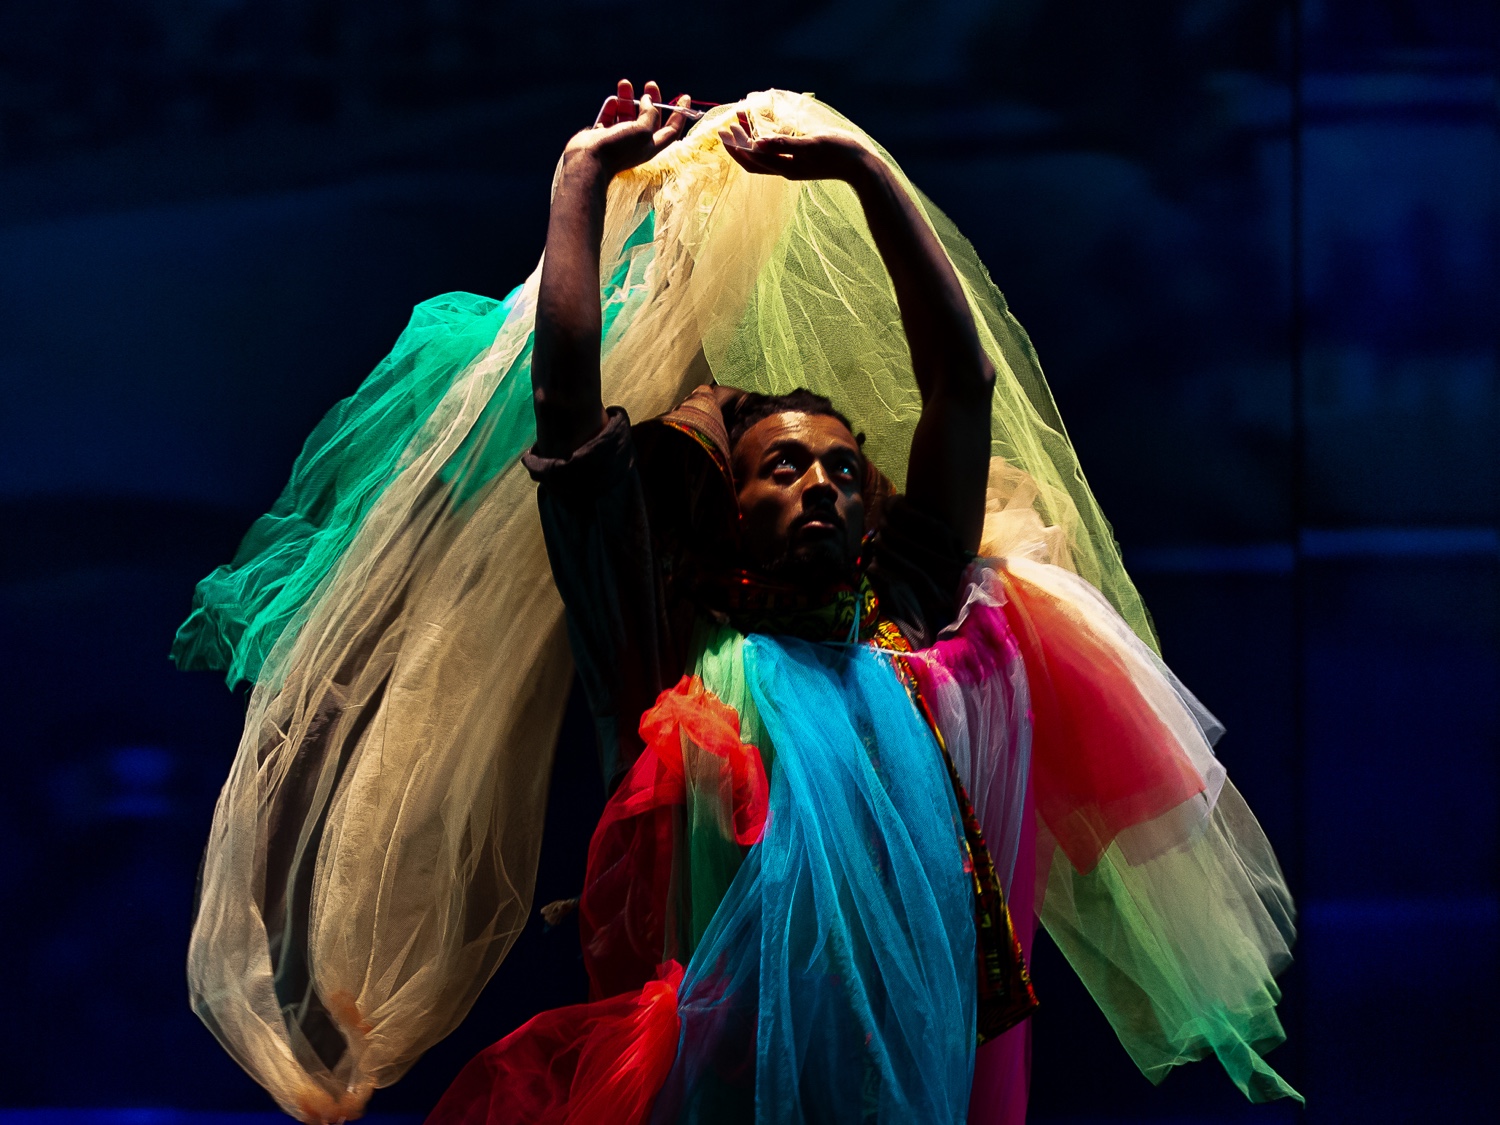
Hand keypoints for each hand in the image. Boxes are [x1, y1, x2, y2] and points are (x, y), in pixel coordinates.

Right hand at [563, 79, 690, 175]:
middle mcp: (636, 142)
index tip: (685, 97)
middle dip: (651, 100)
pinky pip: (609, 116)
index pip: (672, 129)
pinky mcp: (602, 134)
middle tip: (650, 84)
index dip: (680, 114)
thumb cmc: (618, 148)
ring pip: (627, 113)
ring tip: (624, 83)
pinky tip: (612, 101)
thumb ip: (649, 114)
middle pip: (649, 117)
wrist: (588, 160)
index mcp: (651, 145)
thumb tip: (647, 100)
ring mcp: (618, 137)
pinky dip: (611, 107)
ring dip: (627, 98)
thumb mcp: (643, 130)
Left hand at [719, 109, 872, 182]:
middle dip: (738, 143)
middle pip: (754, 159)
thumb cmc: (838, 153)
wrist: (862, 167)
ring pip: (764, 156)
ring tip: (741, 123)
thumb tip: (757, 142)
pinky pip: (776, 153)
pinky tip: (767, 129)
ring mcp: (794, 167)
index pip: (751, 158)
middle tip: (727, 124)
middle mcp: (786, 169)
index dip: (736, 145)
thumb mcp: (810, 144)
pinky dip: (766, 141)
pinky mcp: (802, 162)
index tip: (724, 128)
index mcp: (785, 167)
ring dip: (750, 140)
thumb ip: (783, 143)